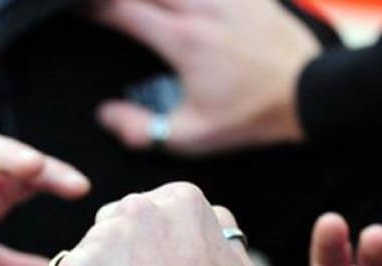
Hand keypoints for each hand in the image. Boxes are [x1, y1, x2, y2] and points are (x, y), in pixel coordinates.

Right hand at [89, 0, 320, 153]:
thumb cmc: (249, 117)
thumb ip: (143, 129)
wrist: (310, 95)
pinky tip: (178, 1)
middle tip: (95, 4)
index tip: (71, 11)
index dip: (93, 8)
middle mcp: (201, 9)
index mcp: (182, 41)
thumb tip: (105, 114)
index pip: (124, 12)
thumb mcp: (193, 136)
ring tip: (132, 1)